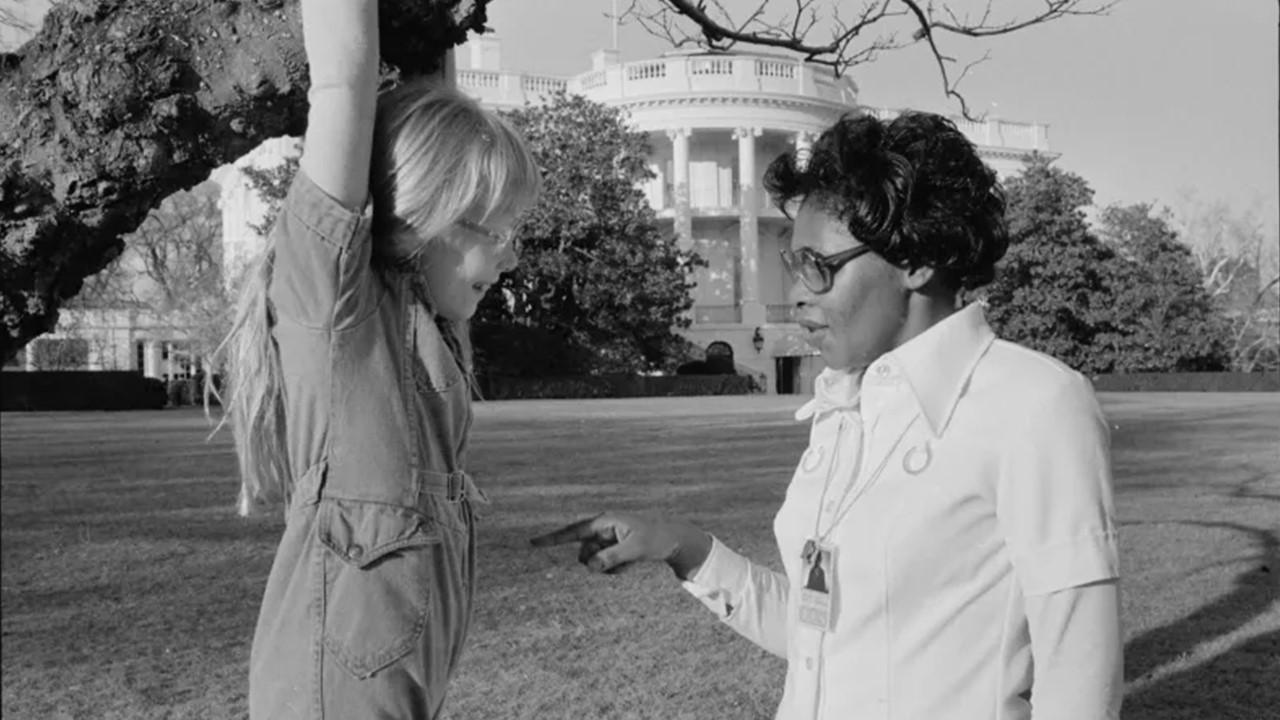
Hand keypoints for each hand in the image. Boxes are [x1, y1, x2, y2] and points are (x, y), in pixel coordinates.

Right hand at [530, 513, 711, 577]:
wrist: (675, 541)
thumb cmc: (656, 539)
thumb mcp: (635, 549)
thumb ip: (611, 558)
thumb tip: (589, 566)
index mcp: (605, 522)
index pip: (573, 531)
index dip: (551, 539)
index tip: (530, 544)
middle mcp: (603, 529)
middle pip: (585, 553)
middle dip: (597, 563)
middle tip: (621, 562)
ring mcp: (608, 540)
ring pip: (595, 562)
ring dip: (608, 568)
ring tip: (629, 563)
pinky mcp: (614, 550)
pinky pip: (606, 566)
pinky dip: (615, 569)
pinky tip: (631, 564)